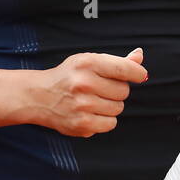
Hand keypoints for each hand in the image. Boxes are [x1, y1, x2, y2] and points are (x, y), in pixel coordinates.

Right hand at [28, 48, 146, 136]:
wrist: (39, 96)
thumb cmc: (69, 76)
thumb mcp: (88, 61)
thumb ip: (116, 61)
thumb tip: (140, 56)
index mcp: (86, 63)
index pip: (125, 68)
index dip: (137, 73)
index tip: (139, 75)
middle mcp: (83, 83)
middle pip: (123, 91)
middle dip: (116, 90)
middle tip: (100, 88)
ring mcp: (82, 105)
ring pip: (118, 108)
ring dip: (110, 105)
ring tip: (93, 100)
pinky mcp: (81, 124)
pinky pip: (111, 123)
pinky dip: (105, 119)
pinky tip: (91, 112)